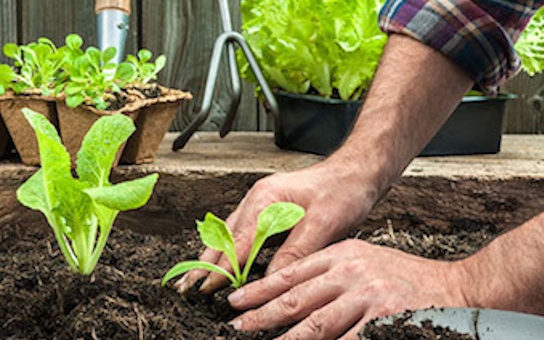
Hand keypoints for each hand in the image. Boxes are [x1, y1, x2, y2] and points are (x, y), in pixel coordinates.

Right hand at [174, 165, 378, 292]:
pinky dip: (227, 250)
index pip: (237, 242)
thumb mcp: (323, 225)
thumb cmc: (343, 191)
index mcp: (266, 199)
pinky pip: (239, 232)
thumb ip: (294, 252)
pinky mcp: (267, 209)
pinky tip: (221, 262)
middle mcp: (257, 199)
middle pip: (223, 237)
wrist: (357, 172)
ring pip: (227, 234)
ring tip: (195, 280)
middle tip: (186, 288)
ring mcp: (260, 203)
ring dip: (211, 258)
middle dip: (204, 264)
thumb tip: (270, 280)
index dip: (221, 269)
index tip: (205, 289)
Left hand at [226, 239, 470, 339]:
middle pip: (296, 299)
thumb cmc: (408, 281)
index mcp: (344, 255)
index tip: (236, 301)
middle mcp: (352, 273)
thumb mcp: (366, 263)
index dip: (260, 289)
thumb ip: (331, 277)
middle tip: (236, 328)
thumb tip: (293, 296)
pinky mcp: (383, 321)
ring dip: (286, 339)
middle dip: (262, 315)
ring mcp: (367, 298)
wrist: (459, 289)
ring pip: (315, 325)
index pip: (292, 272)